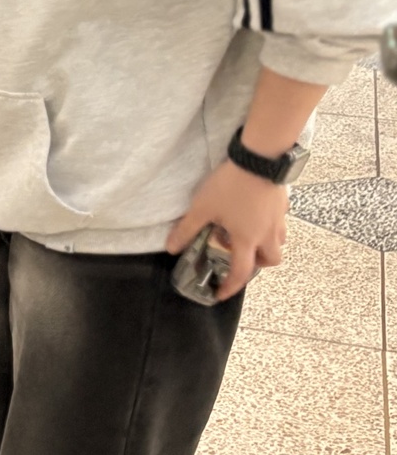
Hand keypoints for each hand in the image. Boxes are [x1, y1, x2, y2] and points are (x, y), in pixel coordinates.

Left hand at [165, 160, 287, 299]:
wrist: (260, 159)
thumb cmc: (230, 186)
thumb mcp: (202, 208)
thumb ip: (187, 229)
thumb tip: (171, 249)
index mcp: (247, 239)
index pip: (240, 272)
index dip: (230, 287)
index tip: (220, 294)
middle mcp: (267, 234)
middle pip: (271, 261)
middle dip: (257, 266)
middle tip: (240, 259)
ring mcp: (278, 219)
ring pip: (279, 243)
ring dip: (266, 247)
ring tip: (248, 238)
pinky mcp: (283, 205)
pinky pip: (280, 225)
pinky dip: (270, 228)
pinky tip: (256, 216)